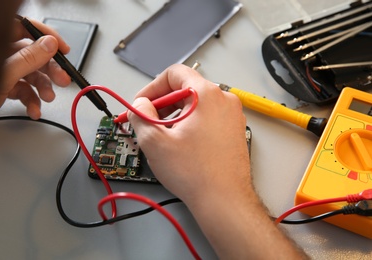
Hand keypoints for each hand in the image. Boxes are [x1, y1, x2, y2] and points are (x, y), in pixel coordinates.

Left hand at [0, 18, 70, 121]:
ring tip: (47, 98)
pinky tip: (34, 110)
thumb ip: (28, 58)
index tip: (62, 49)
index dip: (47, 37)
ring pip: (31, 75)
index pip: (25, 28)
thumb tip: (49, 45)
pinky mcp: (2, 87)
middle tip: (62, 79)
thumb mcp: (5, 74)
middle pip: (33, 55)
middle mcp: (0, 54)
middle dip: (50, 70)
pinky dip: (31, 101)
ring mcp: (1, 71)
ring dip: (43, 89)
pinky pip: (23, 90)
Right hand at [127, 64, 249, 202]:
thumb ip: (140, 115)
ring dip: (176, 116)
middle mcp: (224, 100)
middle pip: (186, 88)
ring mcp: (232, 116)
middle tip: (149, 121)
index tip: (142, 103)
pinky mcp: (234, 131)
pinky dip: (191, 124)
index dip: (153, 87)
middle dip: (163, 104)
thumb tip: (139, 105)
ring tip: (165, 137)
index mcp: (207, 94)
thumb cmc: (195, 172)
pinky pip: (207, 118)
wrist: (224, 200)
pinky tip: (182, 144)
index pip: (175, 73)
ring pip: (197, 105)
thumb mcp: (155, 141)